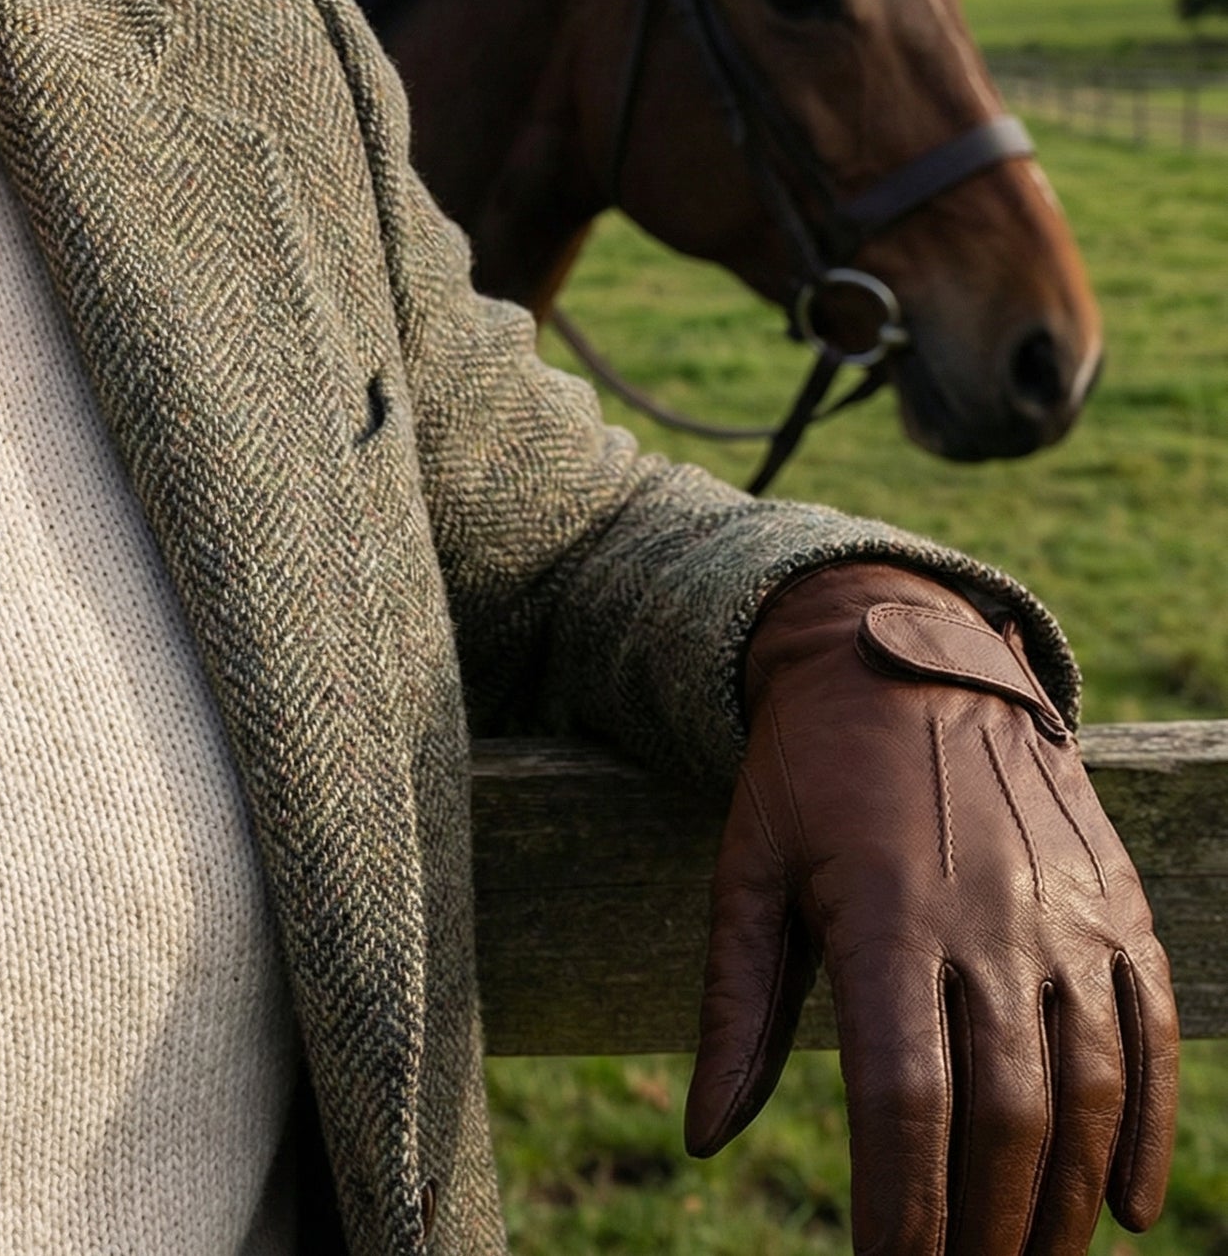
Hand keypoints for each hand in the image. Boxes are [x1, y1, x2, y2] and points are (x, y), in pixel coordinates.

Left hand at [685, 564, 1177, 1253]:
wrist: (905, 658)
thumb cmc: (809, 775)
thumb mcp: (747, 869)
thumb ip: (733, 1004)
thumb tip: (702, 1136)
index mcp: (886, 915)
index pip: (907, 1102)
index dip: (904, 1206)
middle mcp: (992, 922)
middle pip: (1007, 1119)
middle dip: (988, 1229)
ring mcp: (1067, 915)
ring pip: (1087, 1094)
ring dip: (1068, 1204)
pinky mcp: (1116, 906)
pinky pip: (1153, 1036)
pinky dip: (1150, 1132)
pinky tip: (1130, 1209)